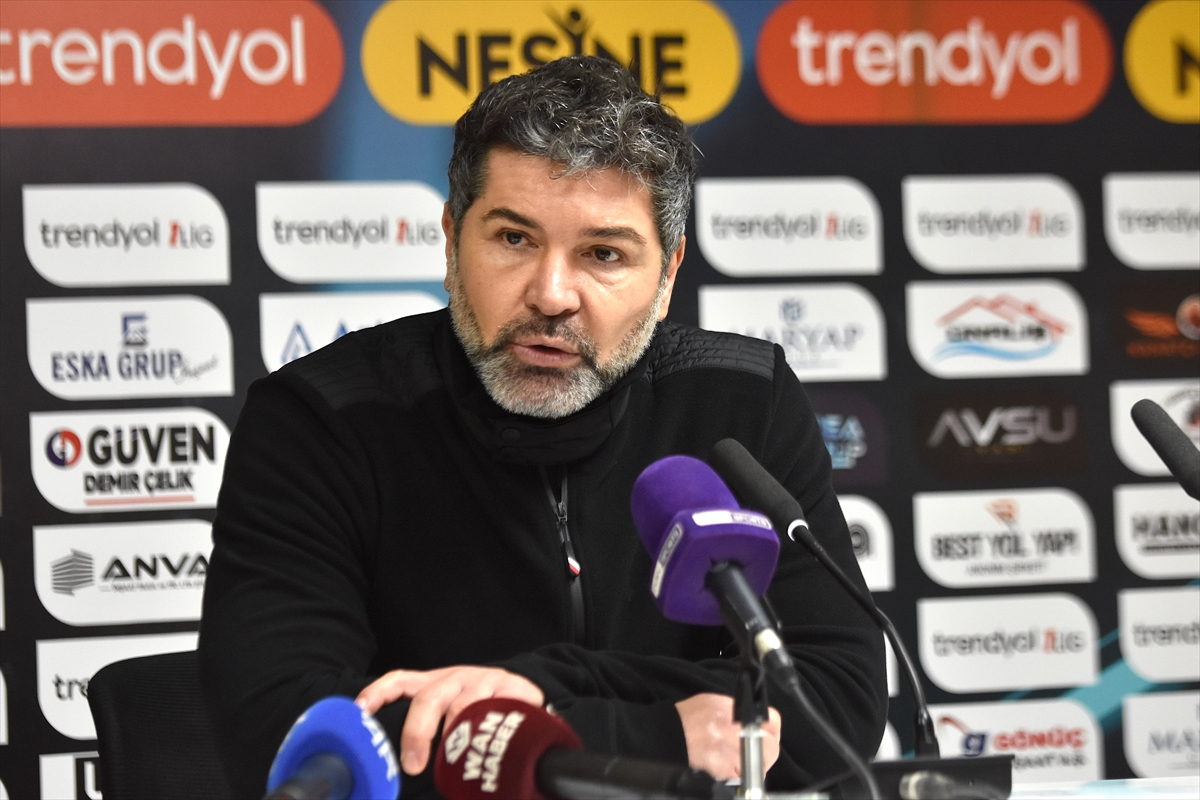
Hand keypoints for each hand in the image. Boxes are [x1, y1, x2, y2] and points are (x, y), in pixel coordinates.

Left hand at [356, 666, 543, 775]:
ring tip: (455, 761)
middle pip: (428, 698)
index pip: (400, 680)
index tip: (361, 710)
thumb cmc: (479, 708)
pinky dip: (488, 729)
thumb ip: (430, 734)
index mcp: (434, 685)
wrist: (525, 692)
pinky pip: (496, 709)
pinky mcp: (510, 687)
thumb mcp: (451, 713)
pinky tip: (488, 744)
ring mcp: (482, 681)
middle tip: (413, 764)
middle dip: (416, 732)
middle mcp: (455, 679)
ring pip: (461, 706)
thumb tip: (405, 769)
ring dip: (454, 736)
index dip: (379, 692)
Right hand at [675, 693, 780, 780]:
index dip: (772, 730)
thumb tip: (756, 720)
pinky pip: (739, 776)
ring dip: (750, 766)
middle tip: (754, 752)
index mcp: (734, 710)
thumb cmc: (686, 719)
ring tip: (732, 757)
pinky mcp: (723, 769)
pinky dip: (734, 774)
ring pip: (757, 767)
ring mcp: (730, 751)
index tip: (768, 734)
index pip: (771, 721)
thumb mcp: (714, 703)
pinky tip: (722, 764)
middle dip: (765, 753)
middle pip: (770, 748)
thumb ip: (738, 711)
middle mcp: (734, 730)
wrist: (666, 737)